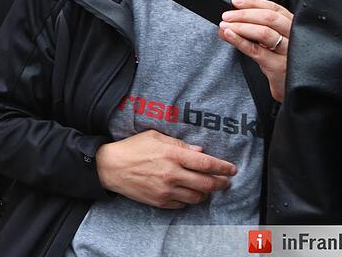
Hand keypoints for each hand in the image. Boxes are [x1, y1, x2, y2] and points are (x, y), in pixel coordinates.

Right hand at [95, 129, 235, 207]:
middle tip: (226, 181)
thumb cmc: (132, 148)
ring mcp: (166, 190)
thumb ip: (178, 144)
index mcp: (172, 155)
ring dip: (206, 192)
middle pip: (207, 183)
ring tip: (207, 187)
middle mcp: (172, 174)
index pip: (206, 163)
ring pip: (197, 196)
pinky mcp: (160, 201)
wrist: (110, 167)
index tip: (232, 169)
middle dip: (221, 183)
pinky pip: (183, 204)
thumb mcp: (154, 137)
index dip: (223, 167)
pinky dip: (189, 199)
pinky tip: (188, 192)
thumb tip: (199, 151)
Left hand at [219, 0, 291, 101]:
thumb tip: (226, 25)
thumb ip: (252, 34)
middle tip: (226, 16)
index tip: (235, 1)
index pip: (275, 8)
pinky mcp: (279, 66)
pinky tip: (229, 35)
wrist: (294, 92)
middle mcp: (295, 37)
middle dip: (244, 14)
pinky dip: (240, 41)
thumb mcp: (271, 46)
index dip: (254, 3)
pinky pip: (256, 51)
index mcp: (294, 27)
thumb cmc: (282, 65)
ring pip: (264, 32)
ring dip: (240, 26)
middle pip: (269, 18)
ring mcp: (289, 52)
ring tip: (224, 26)